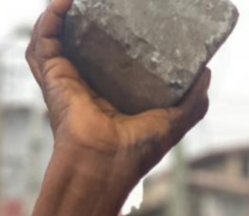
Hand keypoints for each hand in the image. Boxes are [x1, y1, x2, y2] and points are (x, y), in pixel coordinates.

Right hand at [26, 0, 210, 184]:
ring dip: (60, 12)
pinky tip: (64, 1)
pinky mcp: (52, 76)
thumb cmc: (133, 154)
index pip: (103, 55)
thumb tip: (206, 73)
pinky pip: (42, 40)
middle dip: (81, 17)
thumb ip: (193, 101)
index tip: (121, 11)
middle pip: (76, 40)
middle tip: (97, 1)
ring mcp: (64, 79)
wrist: (103, 167)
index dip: (108, 32)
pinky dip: (49, 17)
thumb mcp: (173, 123)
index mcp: (107, 93)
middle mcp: (82, 84)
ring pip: (53, 36)